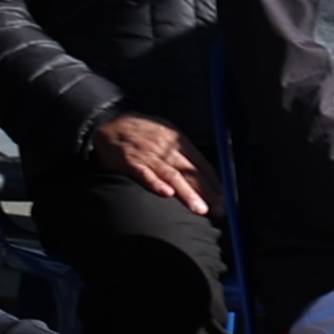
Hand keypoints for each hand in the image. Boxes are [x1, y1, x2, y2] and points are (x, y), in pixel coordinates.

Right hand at [90, 112, 212, 214]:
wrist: (109, 123)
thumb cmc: (141, 132)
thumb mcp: (166, 133)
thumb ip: (183, 150)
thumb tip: (203, 171)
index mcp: (178, 141)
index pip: (201, 164)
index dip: (214, 182)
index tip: (224, 198)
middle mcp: (166, 149)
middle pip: (190, 173)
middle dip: (207, 193)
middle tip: (219, 211)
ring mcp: (148, 155)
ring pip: (172, 176)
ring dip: (187, 194)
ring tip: (200, 210)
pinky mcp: (130, 162)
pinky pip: (144, 174)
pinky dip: (155, 183)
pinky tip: (166, 194)